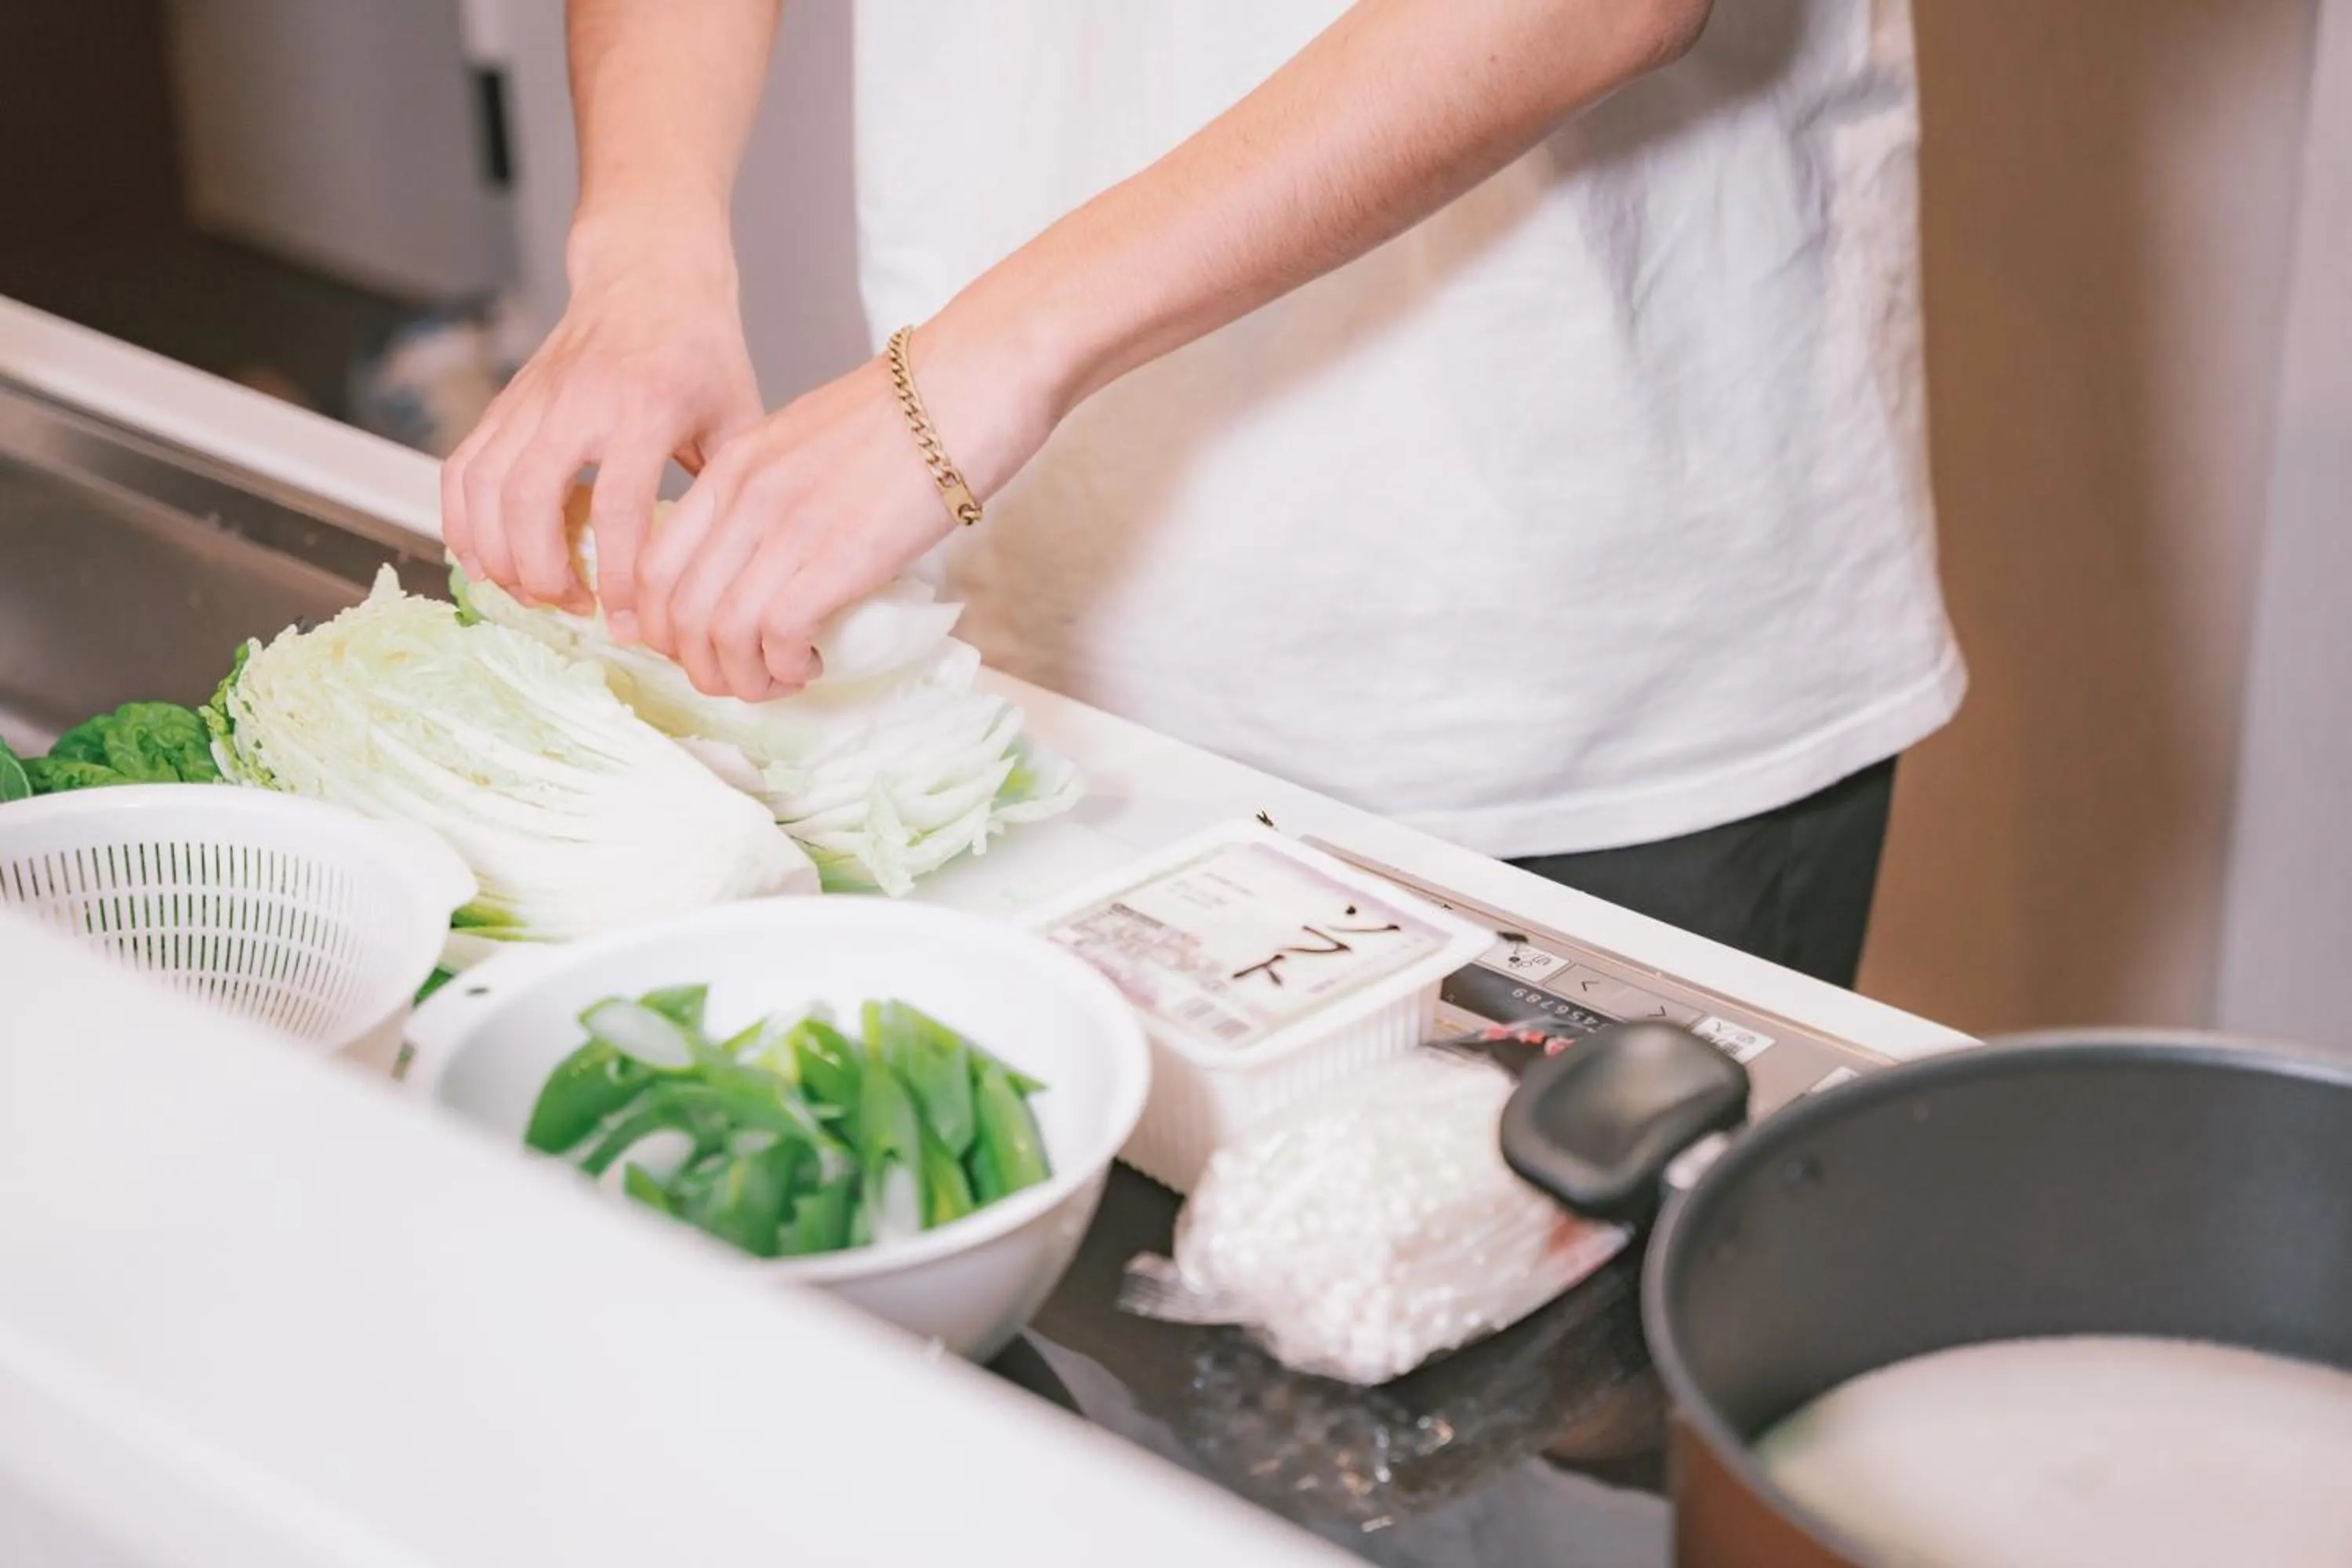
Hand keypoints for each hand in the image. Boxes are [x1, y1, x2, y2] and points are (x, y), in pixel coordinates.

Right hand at [442, 217, 760, 620]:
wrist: (649, 277)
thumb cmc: (701, 352)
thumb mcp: (737, 415)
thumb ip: (726, 488)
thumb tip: (718, 569)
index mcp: (646, 408)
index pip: (620, 506)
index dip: (617, 573)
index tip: (627, 619)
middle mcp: (578, 402)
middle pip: (530, 500)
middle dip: (542, 570)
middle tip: (570, 605)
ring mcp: (532, 400)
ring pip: (483, 488)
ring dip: (497, 554)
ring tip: (532, 590)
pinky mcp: (503, 403)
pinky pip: (461, 469)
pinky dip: (462, 522)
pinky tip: (487, 558)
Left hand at [635, 319, 1055, 699]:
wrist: (972, 380)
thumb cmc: (915, 408)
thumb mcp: (814, 438)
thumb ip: (779, 485)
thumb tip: (779, 548)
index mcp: (734, 466)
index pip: (655, 565)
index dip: (666, 626)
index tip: (703, 648)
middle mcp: (746, 496)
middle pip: (677, 613)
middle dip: (703, 667)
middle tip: (743, 680)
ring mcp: (789, 525)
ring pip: (721, 635)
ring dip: (745, 679)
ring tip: (781, 680)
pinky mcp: (839, 555)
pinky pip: (776, 636)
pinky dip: (786, 667)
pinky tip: (812, 663)